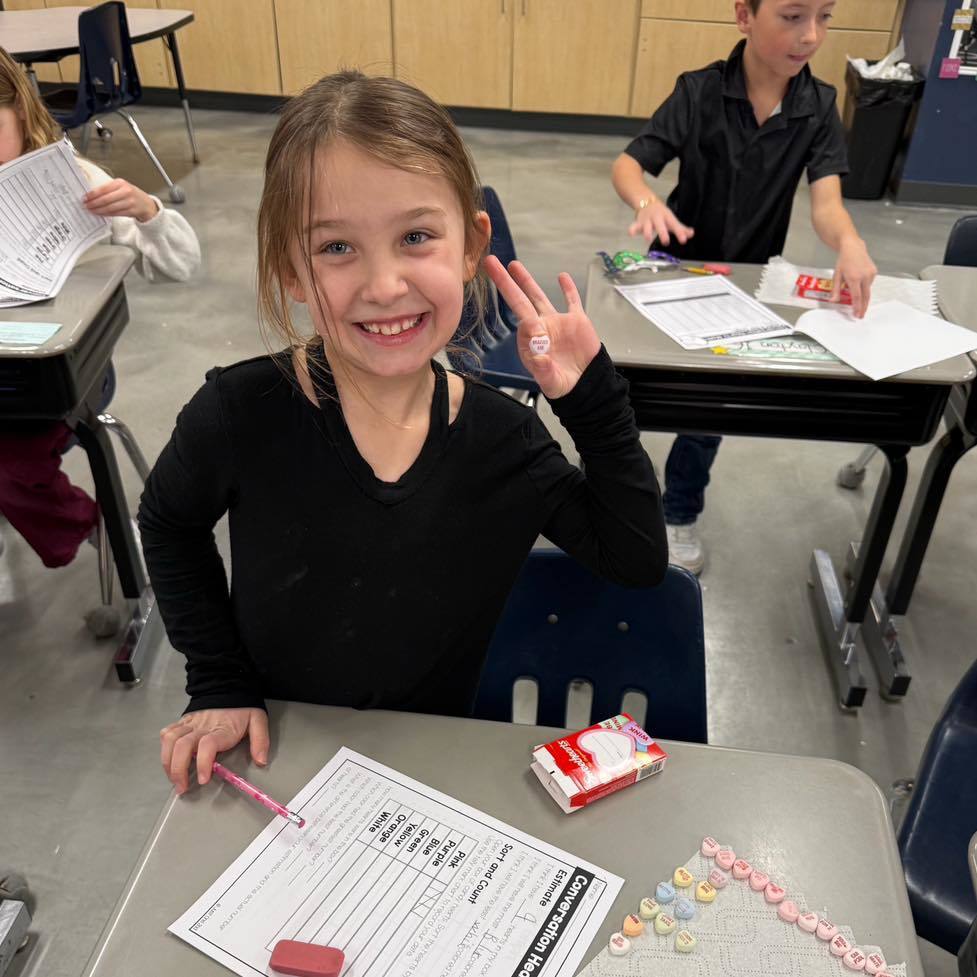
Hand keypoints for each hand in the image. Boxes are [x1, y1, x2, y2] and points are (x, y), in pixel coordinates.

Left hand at [84, 178, 158, 222]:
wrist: (146, 203)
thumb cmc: (130, 194)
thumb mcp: (120, 187)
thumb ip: (108, 189)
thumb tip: (91, 195)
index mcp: (120, 183)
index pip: (103, 189)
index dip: (93, 194)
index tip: (85, 198)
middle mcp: (126, 192)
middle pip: (106, 199)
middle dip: (94, 203)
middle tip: (86, 205)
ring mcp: (130, 202)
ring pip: (110, 207)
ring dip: (99, 210)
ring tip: (92, 210)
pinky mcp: (132, 211)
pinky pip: (116, 213)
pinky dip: (106, 214)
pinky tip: (101, 213)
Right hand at [160, 707, 269, 794]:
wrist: (229, 685)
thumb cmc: (242, 707)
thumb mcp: (258, 720)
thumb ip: (261, 741)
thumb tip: (261, 761)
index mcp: (222, 728)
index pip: (207, 745)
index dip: (203, 763)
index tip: (203, 779)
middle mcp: (203, 726)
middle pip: (182, 746)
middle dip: (178, 770)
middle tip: (182, 788)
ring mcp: (190, 723)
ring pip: (170, 740)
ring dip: (168, 763)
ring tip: (173, 778)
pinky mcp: (183, 721)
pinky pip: (168, 733)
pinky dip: (164, 748)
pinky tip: (169, 760)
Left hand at [484, 256, 600, 399]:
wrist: (587, 384)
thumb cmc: (564, 385)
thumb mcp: (552, 382)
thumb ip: (544, 370)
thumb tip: (539, 357)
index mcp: (531, 342)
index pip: (524, 323)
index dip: (529, 322)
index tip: (538, 330)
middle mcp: (540, 328)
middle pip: (520, 300)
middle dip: (506, 283)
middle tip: (491, 264)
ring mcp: (557, 322)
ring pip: (539, 297)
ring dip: (527, 281)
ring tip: (514, 265)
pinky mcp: (576, 320)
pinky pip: (572, 301)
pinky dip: (568, 289)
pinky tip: (563, 276)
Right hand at [629, 199, 693, 247]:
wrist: (646, 201)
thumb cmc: (661, 214)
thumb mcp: (671, 219)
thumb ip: (681, 228)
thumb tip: (691, 234)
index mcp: (667, 217)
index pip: (674, 225)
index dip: (679, 232)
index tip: (684, 240)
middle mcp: (657, 218)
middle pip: (660, 226)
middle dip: (662, 233)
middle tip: (666, 242)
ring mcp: (647, 220)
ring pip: (646, 226)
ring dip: (647, 232)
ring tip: (648, 238)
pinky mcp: (638, 223)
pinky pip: (634, 226)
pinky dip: (632, 229)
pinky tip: (631, 233)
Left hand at [832, 239, 876, 317]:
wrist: (853, 248)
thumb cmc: (843, 261)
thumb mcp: (837, 276)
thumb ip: (836, 290)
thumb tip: (833, 301)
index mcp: (854, 278)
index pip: (856, 296)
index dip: (857, 307)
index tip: (857, 314)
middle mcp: (864, 276)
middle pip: (865, 296)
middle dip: (863, 307)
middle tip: (861, 315)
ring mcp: (870, 274)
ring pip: (867, 290)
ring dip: (864, 298)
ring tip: (859, 304)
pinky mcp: (874, 272)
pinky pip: (869, 284)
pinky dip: (864, 288)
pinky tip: (860, 286)